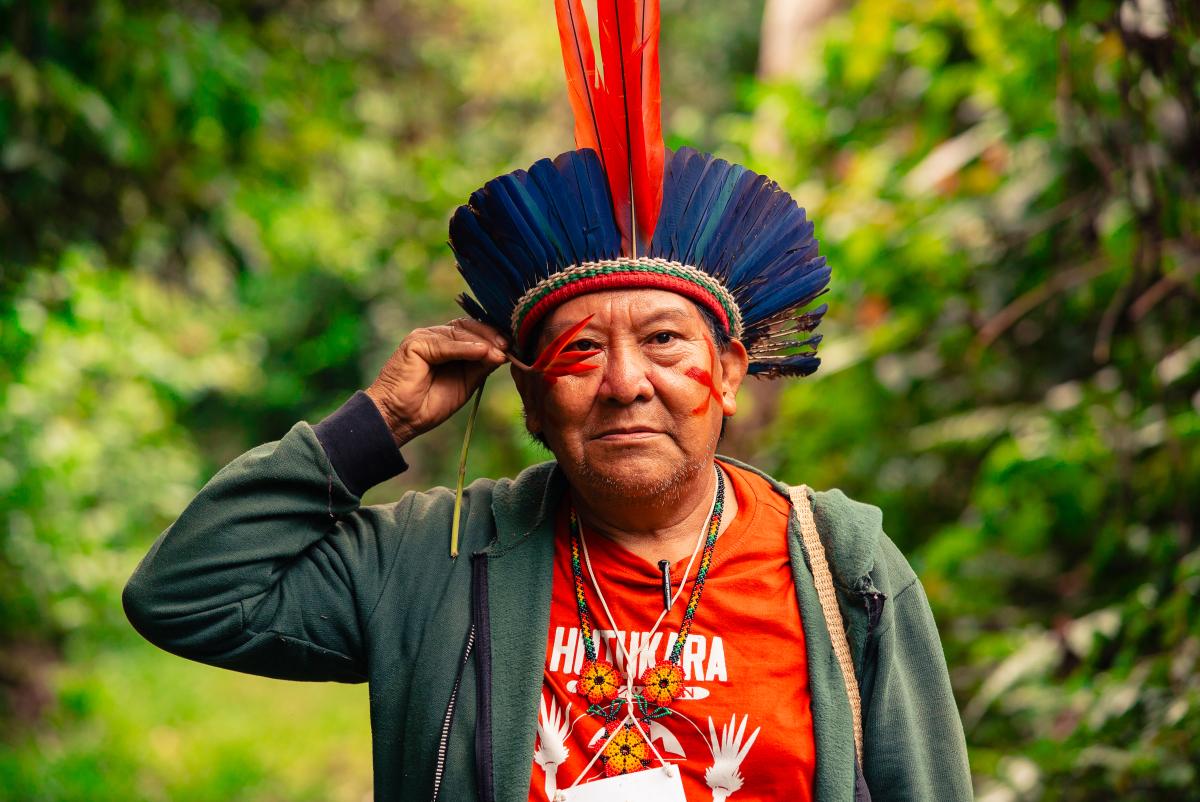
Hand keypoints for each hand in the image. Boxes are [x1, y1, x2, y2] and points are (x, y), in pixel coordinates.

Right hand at [365, 318, 508, 447]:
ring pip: (459, 332)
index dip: (494, 336)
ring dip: (482, 342)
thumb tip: (504, 352)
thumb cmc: (430, 404)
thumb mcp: (466, 383)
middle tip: (508, 347)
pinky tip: (482, 353)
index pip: (474, 331)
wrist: (402, 418)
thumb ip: (482, 366)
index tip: (513, 346)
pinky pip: (445, 344)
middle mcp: (435, 336)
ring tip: (499, 353)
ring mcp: (424, 337)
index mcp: (448, 344)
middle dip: (491, 336)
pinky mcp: (415, 343)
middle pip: (468, 327)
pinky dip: (465, 348)